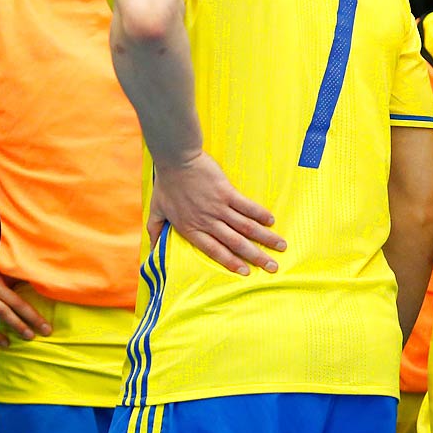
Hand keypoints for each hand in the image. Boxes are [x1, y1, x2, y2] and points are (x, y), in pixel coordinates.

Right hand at [0, 263, 50, 347]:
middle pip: (16, 305)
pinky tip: (4, 344)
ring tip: (29, 337)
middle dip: (33, 319)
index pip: (20, 297)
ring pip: (3, 313)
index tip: (46, 321)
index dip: (34, 310)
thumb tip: (10, 288)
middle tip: (47, 332)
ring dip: (17, 326)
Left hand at [149, 151, 284, 274]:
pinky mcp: (226, 192)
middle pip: (235, 243)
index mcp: (191, 228)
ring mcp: (218, 207)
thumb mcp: (157, 210)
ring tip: (281, 247)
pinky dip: (260, 214)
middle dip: (256, 257)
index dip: (230, 262)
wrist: (176, 160)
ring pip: (246, 227)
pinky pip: (247, 206)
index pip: (214, 251)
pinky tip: (271, 222)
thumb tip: (152, 248)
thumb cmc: (166, 184)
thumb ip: (155, 230)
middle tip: (273, 267)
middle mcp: (207, 221)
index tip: (246, 272)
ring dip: (264, 238)